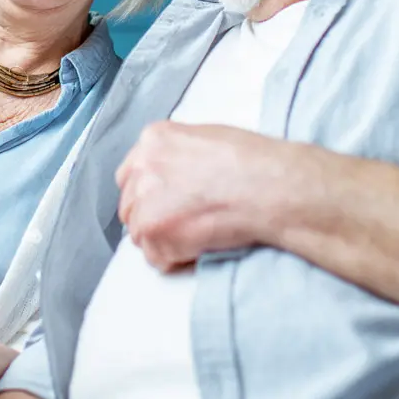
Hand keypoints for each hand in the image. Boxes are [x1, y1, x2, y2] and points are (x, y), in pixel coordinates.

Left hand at [116, 121, 301, 270]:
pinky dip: (175, 260)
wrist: (269, 186)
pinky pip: (155, 257)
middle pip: (130, 204)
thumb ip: (177, 155)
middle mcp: (142, 167)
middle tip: (182, 225)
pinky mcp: (154, 231)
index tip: (164, 204)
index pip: (130, 174)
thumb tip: (175, 177)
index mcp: (153, 140)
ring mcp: (145, 200)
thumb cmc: (252, 162)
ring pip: (139, 232)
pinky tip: (200, 247)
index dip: (148, 193)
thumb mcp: (206, 138)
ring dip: (163, 240)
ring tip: (196, 236)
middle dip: (152, 217)